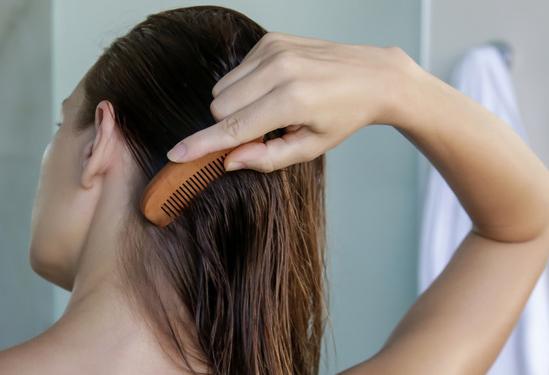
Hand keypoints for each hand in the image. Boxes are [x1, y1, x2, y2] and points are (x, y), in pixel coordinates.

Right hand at [166, 32, 416, 171]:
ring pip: (222, 89)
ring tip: (271, 109)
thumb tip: (229, 160)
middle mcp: (280, 70)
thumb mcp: (310, 147)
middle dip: (229, 125)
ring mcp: (273, 50)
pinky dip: (246, 87)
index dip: (201, 144)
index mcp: (292, 101)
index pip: (233, 128)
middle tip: (262, 131)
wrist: (373, 75)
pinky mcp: (270, 40)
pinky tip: (273, 90)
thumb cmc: (344, 116)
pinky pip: (235, 72)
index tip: (176, 153)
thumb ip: (267, 158)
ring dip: (236, 106)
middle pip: (219, 107)